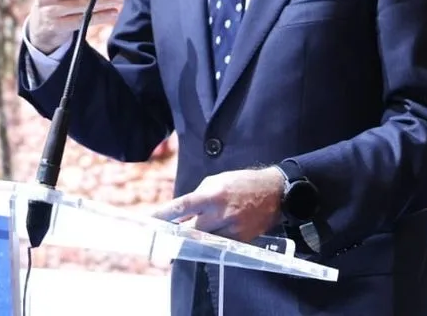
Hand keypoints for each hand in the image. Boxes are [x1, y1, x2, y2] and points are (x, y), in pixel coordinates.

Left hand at [152, 168, 283, 242]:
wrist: (275, 194)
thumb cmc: (242, 183)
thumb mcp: (217, 181)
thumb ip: (198, 196)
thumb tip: (183, 213)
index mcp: (213, 196)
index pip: (183, 206)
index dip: (165, 215)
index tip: (151, 221)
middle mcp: (220, 214)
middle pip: (190, 231)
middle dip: (178, 234)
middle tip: (166, 238)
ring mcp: (231, 230)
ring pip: (203, 241)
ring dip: (194, 238)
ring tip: (188, 235)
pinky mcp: (240, 240)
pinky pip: (218, 244)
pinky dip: (211, 241)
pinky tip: (210, 235)